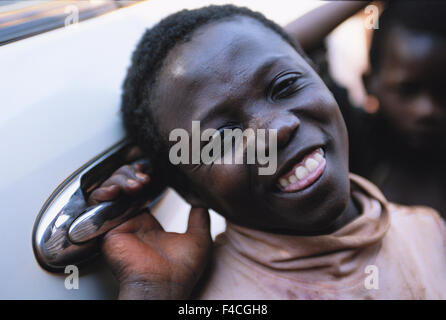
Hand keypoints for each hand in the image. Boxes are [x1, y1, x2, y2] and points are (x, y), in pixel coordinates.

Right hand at [87, 151, 211, 298]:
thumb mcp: (198, 239)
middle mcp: (131, 222)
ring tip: (138, 183)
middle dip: (132, 174)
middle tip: (145, 176)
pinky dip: (105, 191)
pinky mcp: (107, 228)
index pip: (140, 191)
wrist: (164, 286)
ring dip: (122, 179)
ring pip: (110, 190)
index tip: (152, 169)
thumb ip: (199, 220)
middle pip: (123, 186)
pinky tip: (119, 190)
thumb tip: (203, 205)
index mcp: (148, 224)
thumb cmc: (181, 272)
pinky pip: (98, 203)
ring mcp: (118, 224)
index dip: (144, 176)